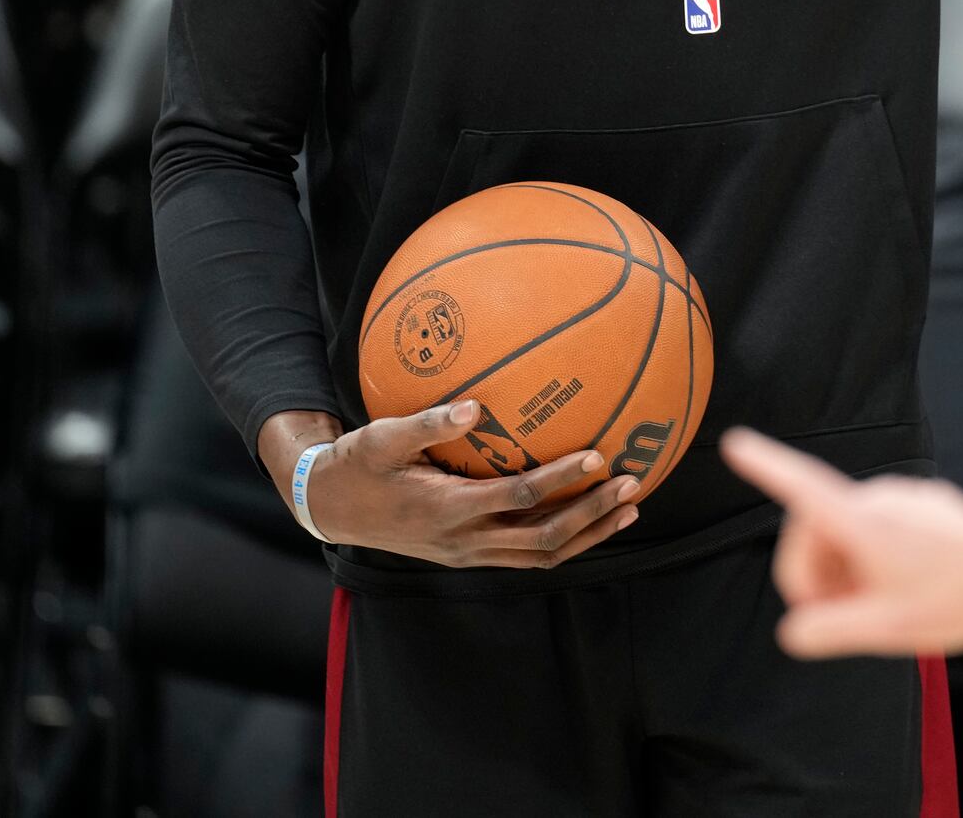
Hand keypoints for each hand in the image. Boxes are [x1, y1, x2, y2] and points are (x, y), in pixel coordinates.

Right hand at [300, 400, 639, 568]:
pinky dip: (564, 539)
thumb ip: (430, 423)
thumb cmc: (357, 465)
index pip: (518, 498)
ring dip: (588, 535)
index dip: (560, 480)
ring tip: (629, 508)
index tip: (596, 455)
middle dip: (592, 516)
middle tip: (632, 486)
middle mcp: (464, 542)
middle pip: (544, 541)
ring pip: (541, 557)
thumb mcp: (382, 438)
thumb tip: (476, 404)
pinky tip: (588, 516)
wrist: (330, 508)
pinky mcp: (469, 555)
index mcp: (448, 511)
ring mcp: (468, 554)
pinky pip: (527, 554)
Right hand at [723, 427, 962, 657]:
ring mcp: (909, 495)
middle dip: (815, 569)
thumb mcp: (885, 629)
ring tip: (875, 605)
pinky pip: (883, 523)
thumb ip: (828, 630)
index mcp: (864, 521)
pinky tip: (905, 585)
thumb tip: (795, 630)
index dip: (766, 465)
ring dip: (846, 565)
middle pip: (818, 525)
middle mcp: (882, 497)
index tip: (736, 442)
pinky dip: (875, 553)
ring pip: (851, 527)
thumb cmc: (954, 603)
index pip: (803, 486)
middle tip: (834, 616)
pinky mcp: (930, 502)